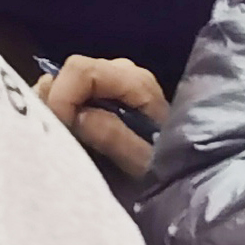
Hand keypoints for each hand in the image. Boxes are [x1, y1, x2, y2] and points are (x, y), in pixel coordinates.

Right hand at [36, 55, 167, 181]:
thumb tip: (76, 115)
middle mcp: (122, 71)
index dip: (61, 95)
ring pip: (67, 80)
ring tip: (64, 135)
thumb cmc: (169, 169)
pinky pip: (72, 90)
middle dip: (56, 101)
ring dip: (57, 106)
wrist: (188, 175)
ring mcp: (113, 80)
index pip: (81, 70)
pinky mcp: (104, 92)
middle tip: (56, 134)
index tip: (57, 128)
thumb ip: (113, 136)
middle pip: (71, 72)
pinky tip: (70, 132)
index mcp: (135, 81)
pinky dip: (62, 108)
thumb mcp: (144, 162)